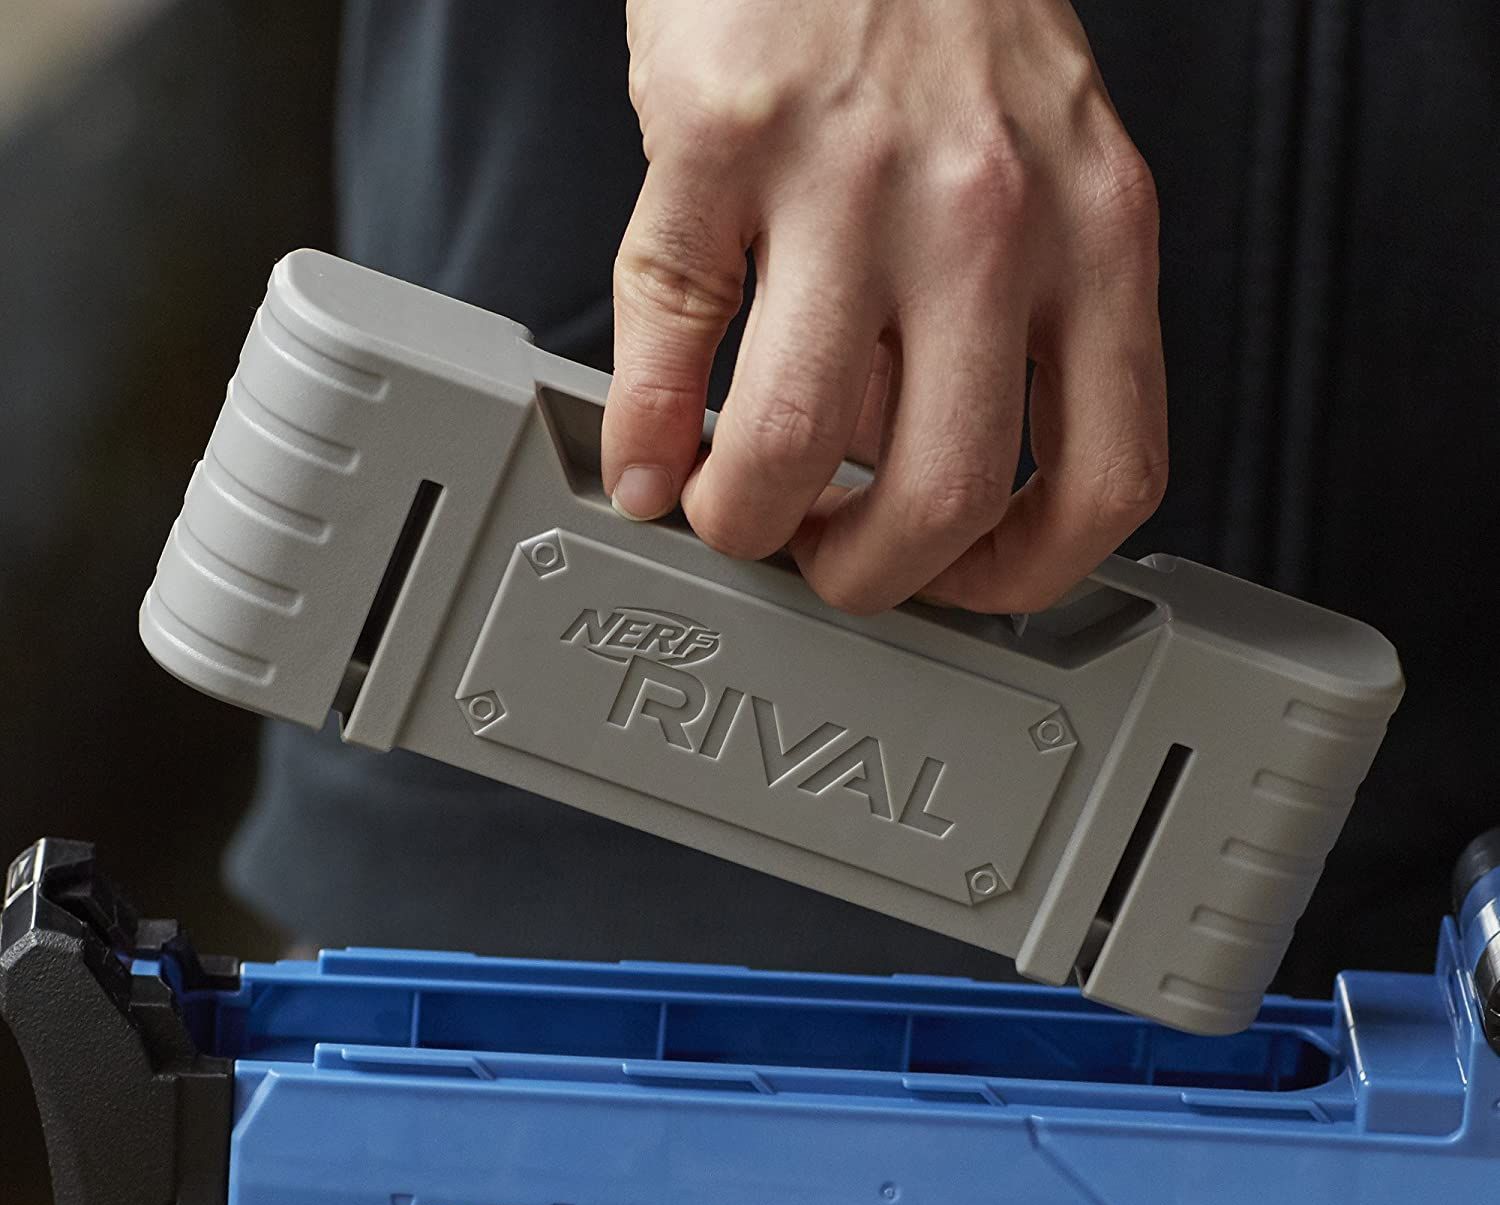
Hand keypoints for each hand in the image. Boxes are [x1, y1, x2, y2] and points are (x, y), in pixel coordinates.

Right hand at [601, 0, 1166, 614]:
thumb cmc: (950, 31)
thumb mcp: (1046, 184)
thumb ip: (995, 337)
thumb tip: (875, 475)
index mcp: (1097, 238)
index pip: (1106, 476)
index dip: (1025, 574)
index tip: (963, 582)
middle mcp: (991, 214)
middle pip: (944, 492)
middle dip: (867, 575)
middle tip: (823, 557)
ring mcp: (852, 174)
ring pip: (794, 438)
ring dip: (744, 520)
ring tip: (729, 507)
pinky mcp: (722, 134)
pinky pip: (669, 333)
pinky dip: (640, 435)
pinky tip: (640, 459)